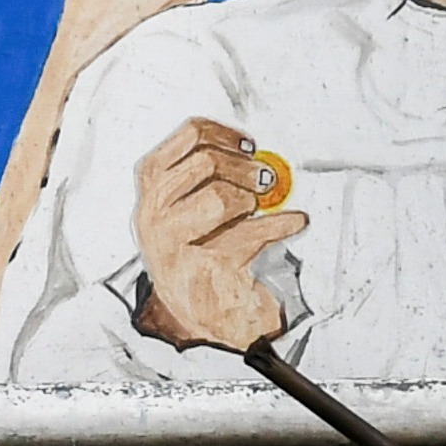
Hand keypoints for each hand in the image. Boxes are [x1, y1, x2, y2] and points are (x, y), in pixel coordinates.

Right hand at [128, 118, 307, 350]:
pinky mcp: (200, 272)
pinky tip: (294, 221)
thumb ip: (212, 175)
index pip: (188, 135)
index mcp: (151, 188)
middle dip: (244, 168)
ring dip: (250, 199)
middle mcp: (152, 215)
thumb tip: (254, 156)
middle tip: (264, 179)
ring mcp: (171, 246)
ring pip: (219, 198)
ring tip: (257, 209)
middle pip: (205, 162)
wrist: (198, 311)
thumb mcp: (189, 205)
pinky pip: (249, 235)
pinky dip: (280, 225)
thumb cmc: (198, 250)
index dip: (226, 134)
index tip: (248, 147)